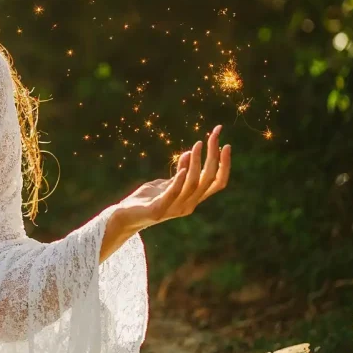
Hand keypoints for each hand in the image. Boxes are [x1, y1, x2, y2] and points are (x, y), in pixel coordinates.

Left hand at [113, 125, 230, 232]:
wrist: (125, 216)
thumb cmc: (147, 199)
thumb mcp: (166, 183)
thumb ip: (180, 173)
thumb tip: (190, 152)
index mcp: (193, 198)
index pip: (217, 182)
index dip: (224, 164)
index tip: (227, 144)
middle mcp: (189, 204)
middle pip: (208, 179)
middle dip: (213, 156)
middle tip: (213, 136)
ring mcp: (175, 208)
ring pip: (193, 184)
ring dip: (196, 163)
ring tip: (197, 145)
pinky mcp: (158, 210)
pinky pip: (173, 194)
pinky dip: (179, 181)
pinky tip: (182, 168)